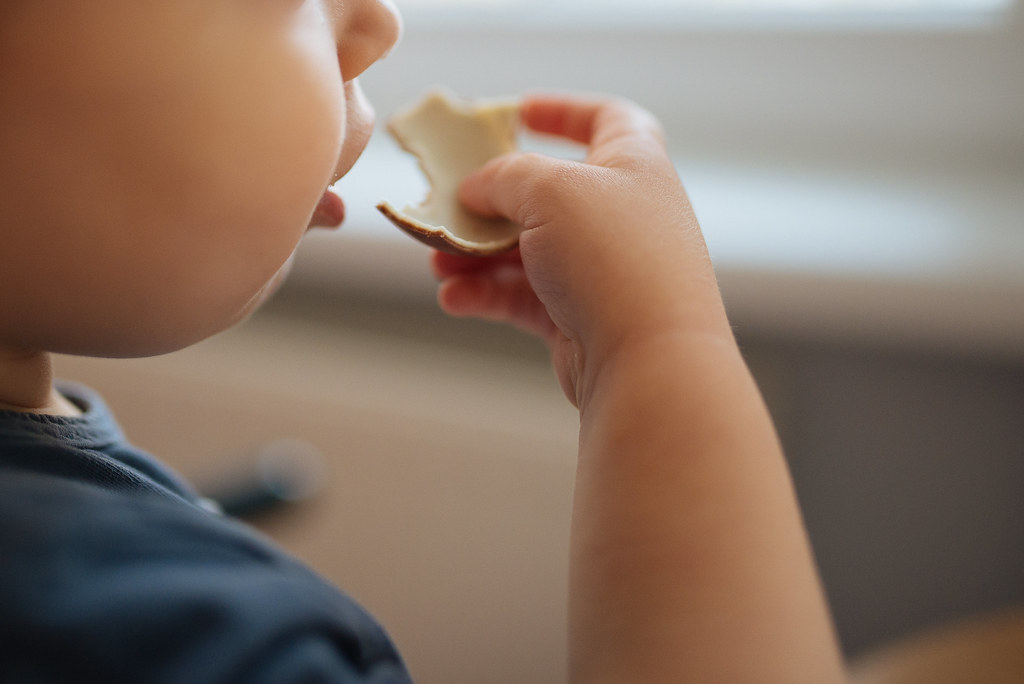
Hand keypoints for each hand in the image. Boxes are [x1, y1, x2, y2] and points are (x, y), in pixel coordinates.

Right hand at [432, 94, 727, 407]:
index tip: (520, 112)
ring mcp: (601, 271)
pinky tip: (454, 299)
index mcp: (633, 165)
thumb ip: (503, 176)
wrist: (648, 359)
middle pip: (546, 194)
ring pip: (526, 251)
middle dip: (490, 202)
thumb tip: (475, 189)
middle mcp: (621, 216)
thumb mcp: (549, 190)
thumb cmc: (612, 256)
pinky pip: (523, 297)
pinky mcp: (580, 319)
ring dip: (476, 254)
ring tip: (438, 264)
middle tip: (448, 208)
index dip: (566, 110)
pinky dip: (486, 295)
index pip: (608, 120)